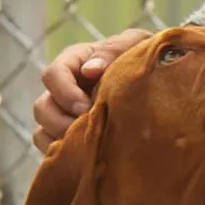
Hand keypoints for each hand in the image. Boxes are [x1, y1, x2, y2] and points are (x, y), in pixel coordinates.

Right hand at [32, 27, 151, 152]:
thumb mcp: (134, 46)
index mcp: (74, 64)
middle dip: (61, 122)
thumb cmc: (144, 61)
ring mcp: (64, 118)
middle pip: (42, 108)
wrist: (162, 90)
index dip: (65, 93)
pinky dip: (65, 158)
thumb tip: (89, 71)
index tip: (87, 107)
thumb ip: (112, 51)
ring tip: (91, 146)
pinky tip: (89, 158)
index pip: (53, 75)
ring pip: (42, 133)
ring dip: (62, 142)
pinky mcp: (70, 141)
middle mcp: (64, 92)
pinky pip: (53, 154)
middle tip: (90, 131)